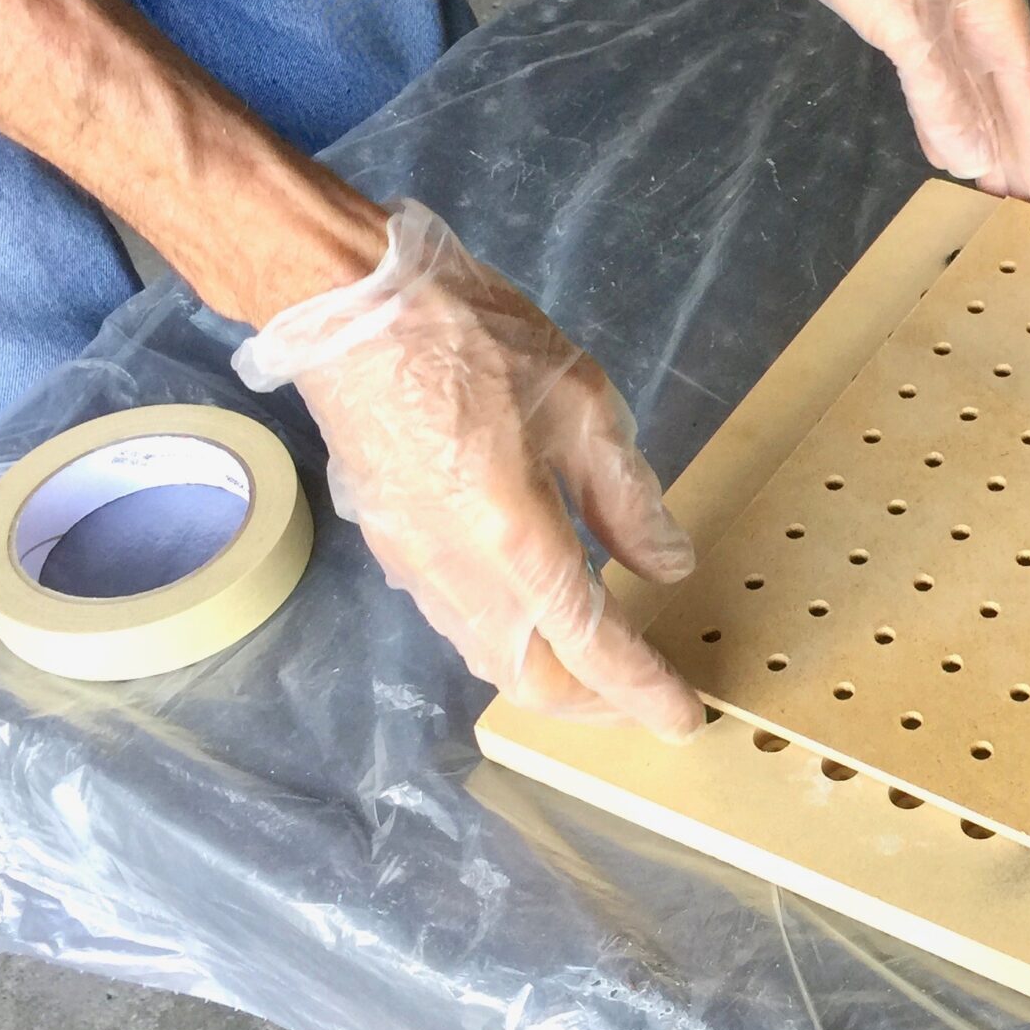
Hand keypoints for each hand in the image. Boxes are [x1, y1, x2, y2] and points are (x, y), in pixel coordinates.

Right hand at [232, 203, 704, 739]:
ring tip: (605, 670)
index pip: (593, 647)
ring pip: (491, 659)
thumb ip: (627, 497)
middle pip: (534, 678)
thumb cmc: (472, 339)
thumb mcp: (581, 402)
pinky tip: (541, 617)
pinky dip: (512, 643)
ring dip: (552, 680)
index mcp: (515, 542)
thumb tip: (669, 566)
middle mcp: (459, 576)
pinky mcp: (392, 546)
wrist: (345, 310)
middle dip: (597, 705)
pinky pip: (461, 624)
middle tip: (649, 701)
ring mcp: (416, 567)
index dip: (642, 690)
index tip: (684, 718)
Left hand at [680, 0, 1029, 211]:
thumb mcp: (903, 19)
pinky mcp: (904, 12)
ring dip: (990, 144)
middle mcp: (979, 15)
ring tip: (998, 197)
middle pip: (1012, 101)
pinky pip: (942, 82)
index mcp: (993, 13)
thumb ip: (941, 92)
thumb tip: (976, 162)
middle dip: (1025, 159)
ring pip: (979, 93)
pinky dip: (949, 119)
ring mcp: (943, 13)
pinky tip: (946, 147)